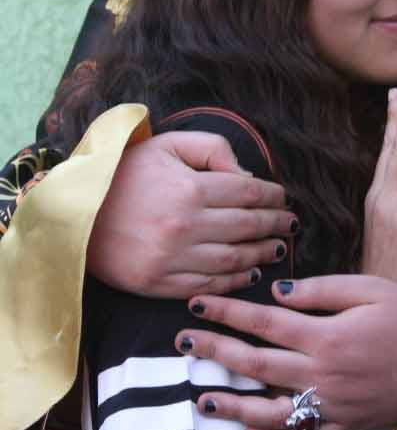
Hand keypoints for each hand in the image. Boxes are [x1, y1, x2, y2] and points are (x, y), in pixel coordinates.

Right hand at [87, 132, 292, 296]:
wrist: (74, 214)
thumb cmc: (123, 174)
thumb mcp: (166, 145)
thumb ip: (211, 148)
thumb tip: (246, 173)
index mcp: (190, 189)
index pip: (248, 192)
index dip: (272, 196)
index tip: (282, 197)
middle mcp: (186, 226)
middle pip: (248, 227)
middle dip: (276, 224)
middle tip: (290, 223)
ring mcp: (173, 259)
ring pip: (235, 260)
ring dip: (262, 254)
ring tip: (277, 247)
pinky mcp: (160, 284)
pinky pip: (210, 284)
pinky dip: (236, 281)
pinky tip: (249, 272)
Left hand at [175, 273, 396, 429]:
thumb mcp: (367, 288)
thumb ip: (319, 290)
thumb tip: (274, 292)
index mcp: (326, 335)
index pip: (262, 322)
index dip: (225, 312)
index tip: (196, 304)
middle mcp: (323, 374)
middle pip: (256, 364)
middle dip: (214, 353)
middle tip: (181, 345)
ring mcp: (332, 406)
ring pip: (270, 411)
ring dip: (231, 407)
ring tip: (200, 401)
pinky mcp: (345, 427)